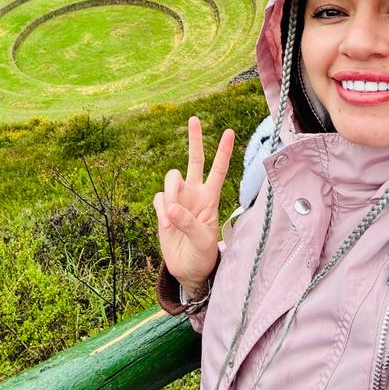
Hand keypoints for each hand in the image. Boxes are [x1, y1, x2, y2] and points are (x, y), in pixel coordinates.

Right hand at [153, 115, 234, 292]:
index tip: (230, 131)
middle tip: (194, 119)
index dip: (223, 151)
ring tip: (170, 220)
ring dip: (170, 195)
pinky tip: (166, 225)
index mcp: (211, 198)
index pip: (218, 170)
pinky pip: (159, 198)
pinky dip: (161, 209)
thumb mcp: (202, 241)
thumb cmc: (203, 255)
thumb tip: (170, 207)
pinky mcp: (164, 208)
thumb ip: (187, 222)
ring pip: (171, 178)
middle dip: (194, 140)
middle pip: (195, 160)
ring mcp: (179, 199)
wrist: (188, 270)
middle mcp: (195, 193)